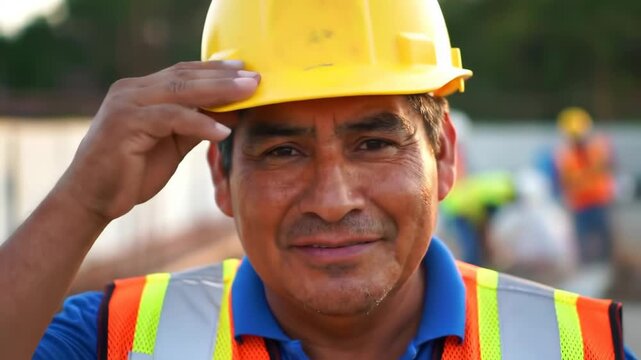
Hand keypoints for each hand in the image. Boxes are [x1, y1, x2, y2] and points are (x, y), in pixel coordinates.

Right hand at [58, 60, 258, 220]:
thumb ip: (195, 126)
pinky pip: (170, 118)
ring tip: (249, 95)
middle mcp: (131, 90)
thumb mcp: (171, 144)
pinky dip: (199, 122)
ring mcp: (126, 104)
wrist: (92, 199)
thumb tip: (230, 114)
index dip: (216, 70)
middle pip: (186, 77)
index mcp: (141, 91)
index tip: (247, 71)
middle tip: (256, 79)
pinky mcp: (125, 123)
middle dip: (224, 77)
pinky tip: (223, 131)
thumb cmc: (131, 173)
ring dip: (219, 91)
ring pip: (180, 91)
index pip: (184, 73)